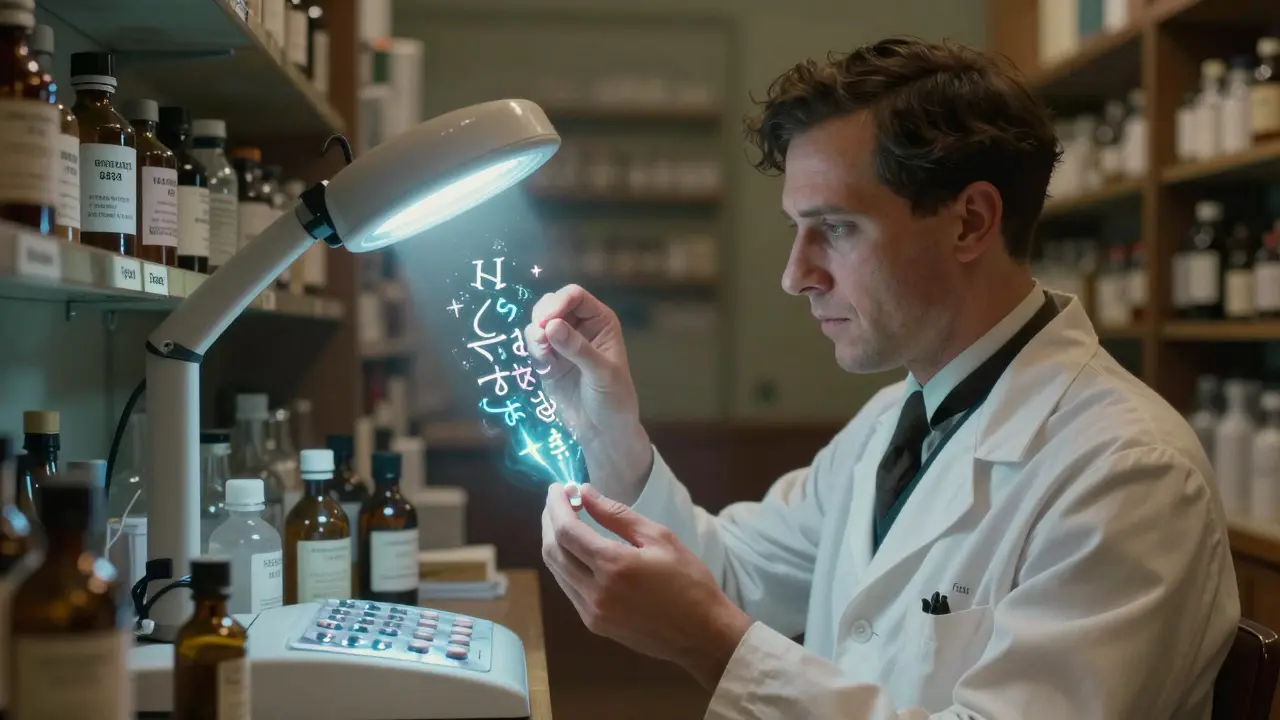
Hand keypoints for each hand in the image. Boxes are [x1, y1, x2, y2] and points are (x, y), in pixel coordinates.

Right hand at [526, 285, 652, 502]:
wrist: (602, 431)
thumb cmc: (613, 400)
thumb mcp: (601, 373)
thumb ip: (577, 349)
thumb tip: (550, 326)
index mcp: (600, 321)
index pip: (575, 296)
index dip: (558, 303)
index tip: (546, 322)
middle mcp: (581, 327)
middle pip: (552, 304)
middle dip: (542, 317)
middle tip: (540, 339)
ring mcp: (563, 343)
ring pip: (538, 323)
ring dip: (535, 335)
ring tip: (545, 357)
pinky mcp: (549, 360)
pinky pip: (534, 345)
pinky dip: (534, 351)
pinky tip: (545, 367)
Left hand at [541, 483, 752, 688]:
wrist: (702, 634)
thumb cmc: (688, 580)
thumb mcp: (659, 538)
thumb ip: (617, 515)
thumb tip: (585, 492)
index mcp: (613, 565)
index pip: (566, 530)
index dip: (556, 506)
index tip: (557, 487)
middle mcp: (595, 591)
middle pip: (553, 550)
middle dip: (550, 520)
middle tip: (558, 500)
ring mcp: (592, 612)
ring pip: (557, 570)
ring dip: (554, 542)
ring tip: (565, 520)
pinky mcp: (595, 624)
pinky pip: (569, 587)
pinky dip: (566, 563)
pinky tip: (578, 550)